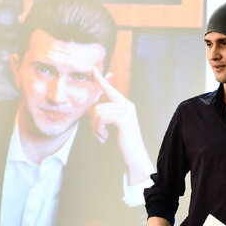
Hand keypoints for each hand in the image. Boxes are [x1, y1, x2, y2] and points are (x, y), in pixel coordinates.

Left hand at [90, 67, 154, 183]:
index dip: (101, 79)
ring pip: (97, 113)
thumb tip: (91, 107)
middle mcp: (127, 105)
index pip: (109, 89)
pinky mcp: (123, 119)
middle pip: (97, 106)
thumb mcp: (112, 126)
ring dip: (95, 128)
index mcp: (125, 105)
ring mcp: (126, 111)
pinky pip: (100, 119)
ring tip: (102, 137)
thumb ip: (105, 115)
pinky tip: (104, 138)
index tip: (93, 69)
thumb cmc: (123, 144)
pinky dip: (98, 131)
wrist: (135, 157)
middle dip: (93, 122)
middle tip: (99, 134)